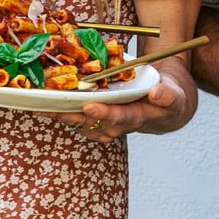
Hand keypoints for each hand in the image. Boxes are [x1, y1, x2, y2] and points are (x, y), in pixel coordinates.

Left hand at [54, 56, 197, 142]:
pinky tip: (45, 105)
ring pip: (81, 123)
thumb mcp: (176, 96)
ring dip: (62, 116)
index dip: (106, 114)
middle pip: (94, 123)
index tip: (92, 107)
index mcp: (139, 117)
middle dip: (73, 115)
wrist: (164, 106)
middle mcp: (120, 124)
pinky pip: (77, 117)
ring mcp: (107, 123)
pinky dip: (62, 112)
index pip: (122, 117)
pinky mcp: (98, 118)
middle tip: (56, 107)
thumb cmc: (170, 98)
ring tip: (42, 106)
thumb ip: (168, 96)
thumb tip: (157, 94)